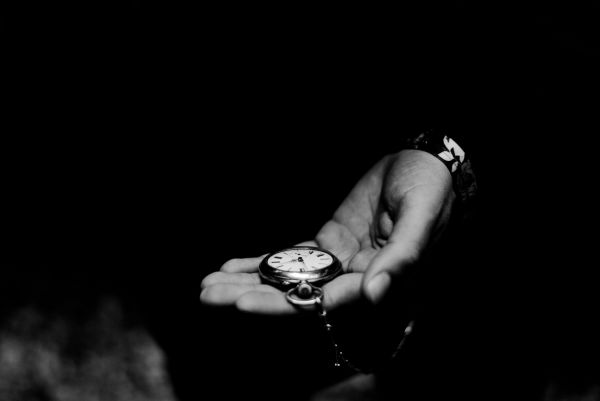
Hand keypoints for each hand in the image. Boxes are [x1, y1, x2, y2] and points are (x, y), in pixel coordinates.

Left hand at [200, 149, 454, 313]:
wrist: (425, 163)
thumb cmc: (431, 188)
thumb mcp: (421, 215)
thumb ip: (402, 255)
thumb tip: (375, 294)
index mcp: (380, 277)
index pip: (329, 300)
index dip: (287, 303)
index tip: (244, 302)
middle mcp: (356, 276)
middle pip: (300, 294)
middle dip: (254, 296)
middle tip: (210, 296)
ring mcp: (340, 260)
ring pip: (291, 277)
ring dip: (250, 281)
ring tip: (208, 286)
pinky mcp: (329, 242)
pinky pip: (292, 256)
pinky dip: (263, 261)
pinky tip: (231, 266)